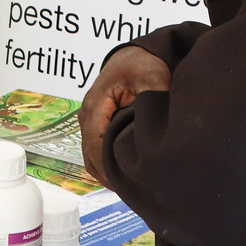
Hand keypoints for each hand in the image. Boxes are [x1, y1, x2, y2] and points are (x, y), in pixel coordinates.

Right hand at [80, 46, 170, 185]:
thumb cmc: (142, 64)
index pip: (94, 146)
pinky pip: (98, 150)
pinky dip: (108, 165)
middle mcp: (88, 115)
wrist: (137, 54)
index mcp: (96, 105)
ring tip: (131, 187)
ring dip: (108, 172)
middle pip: (90, 157)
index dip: (108, 168)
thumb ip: (153, 101)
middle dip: (108, 176)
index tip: (126, 184)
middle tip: (134, 192)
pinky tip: (126, 174)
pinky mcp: (98, 125)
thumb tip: (156, 128)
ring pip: (92, 157)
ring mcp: (91, 121)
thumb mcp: (152, 78)